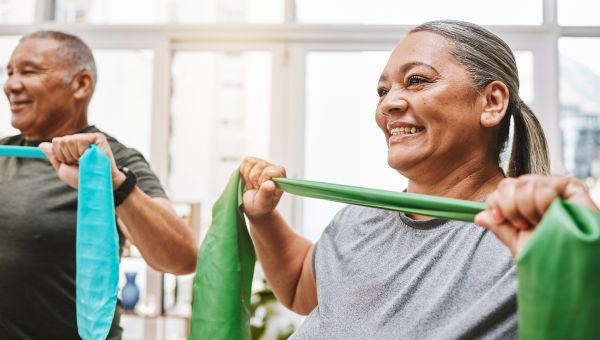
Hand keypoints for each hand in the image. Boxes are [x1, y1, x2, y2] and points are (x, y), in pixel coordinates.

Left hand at [39, 133, 125, 188]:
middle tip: (78, 163)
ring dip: (74, 155)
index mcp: (73, 147)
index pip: (56, 142)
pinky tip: (90, 157)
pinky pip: (80, 139)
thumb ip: (53, 156)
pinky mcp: (98, 138)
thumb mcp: (63, 169)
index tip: (69, 163)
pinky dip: (82, 151)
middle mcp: (80, 141)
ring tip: (86, 161)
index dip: (59, 155)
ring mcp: (89, 139)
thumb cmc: (82, 179)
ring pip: (69, 140)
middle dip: (66, 155)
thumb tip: (41, 145)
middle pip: (60, 140)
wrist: (96, 184)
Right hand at [239, 156, 285, 218]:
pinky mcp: (253, 163)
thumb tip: (270, 183)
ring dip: (248, 177)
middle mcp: (274, 169)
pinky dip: (243, 173)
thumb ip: (266, 194)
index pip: (273, 171)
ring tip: (252, 186)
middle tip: (256, 189)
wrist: (251, 206)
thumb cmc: (260, 206)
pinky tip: (248, 181)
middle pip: (261, 165)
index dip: (263, 179)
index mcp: (280, 179)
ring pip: (252, 162)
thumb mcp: (263, 204)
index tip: (260, 189)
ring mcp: (264, 164)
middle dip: (254, 179)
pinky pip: (245, 162)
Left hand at [475, 175, 597, 255]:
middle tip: (526, 225)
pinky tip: (554, 215)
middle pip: (508, 184)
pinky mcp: (570, 186)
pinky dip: (545, 204)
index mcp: (522, 202)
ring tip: (543, 223)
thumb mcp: (519, 244)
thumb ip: (500, 228)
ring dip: (529, 209)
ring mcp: (552, 187)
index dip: (495, 204)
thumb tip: (478, 217)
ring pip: (525, 184)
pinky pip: (546, 185)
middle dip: (511, 208)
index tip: (500, 219)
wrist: (576, 262)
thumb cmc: (551, 254)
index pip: (499, 190)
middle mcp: (535, 191)